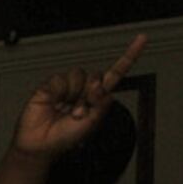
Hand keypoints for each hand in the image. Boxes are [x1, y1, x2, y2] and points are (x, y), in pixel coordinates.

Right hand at [12, 36, 144, 157]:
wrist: (40, 144)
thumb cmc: (65, 138)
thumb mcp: (92, 123)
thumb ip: (102, 103)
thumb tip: (99, 85)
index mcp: (98, 97)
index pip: (116, 73)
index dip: (129, 56)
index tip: (141, 39)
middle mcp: (84, 89)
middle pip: (95, 74)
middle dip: (90, 92)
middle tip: (79, 112)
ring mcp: (67, 86)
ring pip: (78, 74)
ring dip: (73, 94)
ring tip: (64, 109)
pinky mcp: (50, 86)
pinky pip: (59, 79)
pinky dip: (57, 93)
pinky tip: (53, 104)